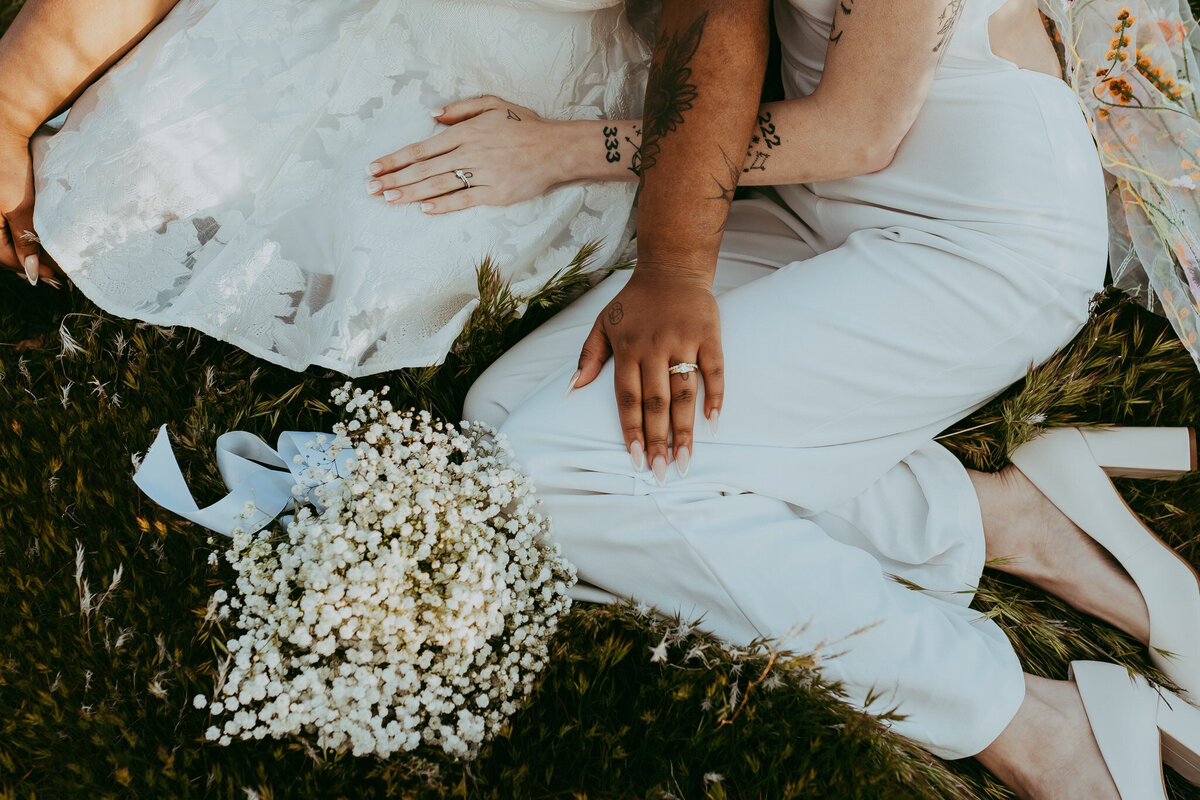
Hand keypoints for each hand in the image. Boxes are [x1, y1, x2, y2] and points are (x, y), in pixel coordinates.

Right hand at [0, 128, 55, 285]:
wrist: (4, 131)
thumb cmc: (9, 167)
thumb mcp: (20, 207)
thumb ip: (24, 240)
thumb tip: (30, 272)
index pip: (5, 257)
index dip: (31, 268)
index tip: (56, 275)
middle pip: (4, 250)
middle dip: (30, 261)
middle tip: (56, 271)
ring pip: (6, 238)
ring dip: (28, 249)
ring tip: (52, 258)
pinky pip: (6, 225)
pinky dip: (23, 233)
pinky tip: (40, 237)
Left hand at [366, 96, 573, 214]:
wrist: (558, 149)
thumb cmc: (526, 126)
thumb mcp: (494, 105)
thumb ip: (461, 109)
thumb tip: (432, 116)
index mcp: (466, 132)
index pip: (422, 148)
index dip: (396, 158)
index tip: (375, 167)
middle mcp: (471, 153)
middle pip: (424, 169)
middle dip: (394, 179)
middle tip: (371, 188)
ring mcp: (483, 175)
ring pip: (439, 186)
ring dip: (411, 193)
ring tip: (389, 199)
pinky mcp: (496, 194)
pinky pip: (464, 200)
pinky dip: (443, 205)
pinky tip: (424, 209)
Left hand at [572, 270, 723, 483]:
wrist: (672, 268)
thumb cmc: (634, 302)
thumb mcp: (603, 323)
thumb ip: (588, 356)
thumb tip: (571, 390)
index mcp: (628, 348)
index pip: (627, 398)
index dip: (631, 430)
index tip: (635, 459)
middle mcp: (655, 347)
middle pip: (656, 402)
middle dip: (658, 440)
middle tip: (661, 472)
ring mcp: (684, 341)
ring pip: (684, 393)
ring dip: (685, 430)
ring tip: (685, 460)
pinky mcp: (709, 334)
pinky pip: (714, 370)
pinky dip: (716, 395)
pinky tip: (713, 422)